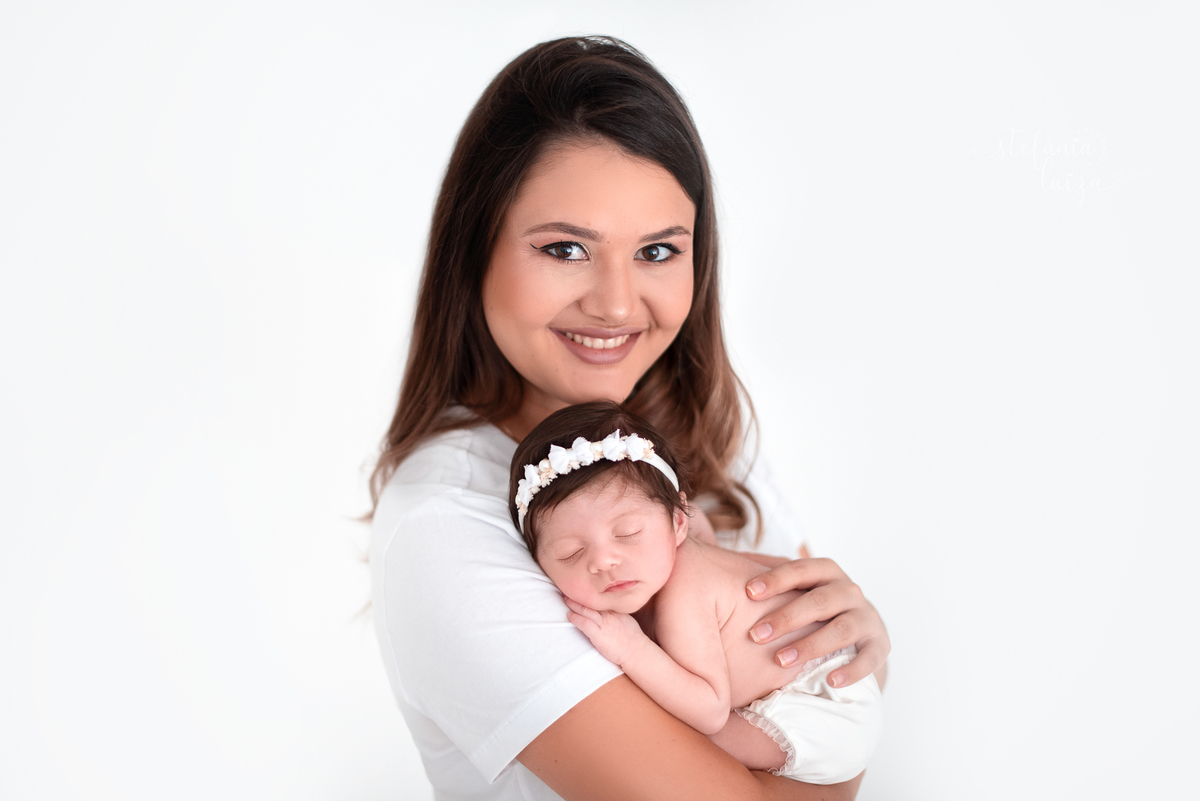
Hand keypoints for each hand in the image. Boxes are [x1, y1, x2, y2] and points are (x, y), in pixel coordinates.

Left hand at [564, 597, 646, 667]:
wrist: (635, 651)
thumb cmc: (633, 637)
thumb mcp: (626, 618)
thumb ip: (616, 611)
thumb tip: (609, 607)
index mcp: (615, 609)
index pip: (600, 597)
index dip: (590, 593)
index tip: (583, 588)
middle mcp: (608, 614)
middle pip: (591, 601)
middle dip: (579, 595)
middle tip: (570, 589)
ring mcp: (603, 624)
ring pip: (586, 610)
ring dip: (574, 604)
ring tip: (566, 599)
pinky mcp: (598, 635)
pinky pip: (585, 624)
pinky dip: (576, 619)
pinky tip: (569, 616)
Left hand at [745, 557, 888, 688]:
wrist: (860, 632)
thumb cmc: (814, 607)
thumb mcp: (797, 589)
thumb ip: (768, 575)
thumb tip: (726, 560)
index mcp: (827, 573)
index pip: (802, 569)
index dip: (777, 579)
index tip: (748, 592)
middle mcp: (849, 591)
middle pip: (821, 600)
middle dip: (788, 617)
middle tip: (757, 634)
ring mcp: (867, 618)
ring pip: (842, 629)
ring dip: (811, 645)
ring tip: (781, 661)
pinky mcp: (880, 645)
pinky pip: (870, 658)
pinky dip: (852, 670)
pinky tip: (831, 682)